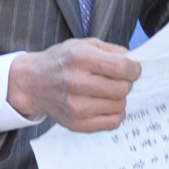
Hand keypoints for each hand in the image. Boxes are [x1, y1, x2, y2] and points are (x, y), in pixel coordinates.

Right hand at [7, 38, 142, 131]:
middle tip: (115, 80)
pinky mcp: (76, 123)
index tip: (132, 69)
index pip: (122, 68)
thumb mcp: (83, 45)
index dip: (134, 69)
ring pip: (120, 106)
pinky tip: (104, 105)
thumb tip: (136, 62)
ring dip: (118, 98)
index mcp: (80, 58)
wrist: (32, 83)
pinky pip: (112, 122)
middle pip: (122, 88)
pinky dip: (114, 114)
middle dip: (125, 83)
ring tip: (105, 92)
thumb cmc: (60, 61)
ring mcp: (75, 106)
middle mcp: (76, 82)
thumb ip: (111, 51)